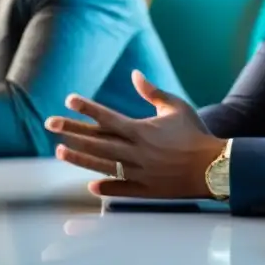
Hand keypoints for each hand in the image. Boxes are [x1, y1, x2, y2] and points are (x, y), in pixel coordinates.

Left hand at [44, 70, 225, 197]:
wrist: (213, 166)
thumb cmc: (195, 133)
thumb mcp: (176, 106)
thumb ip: (152, 92)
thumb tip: (134, 75)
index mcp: (141, 130)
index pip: (107, 116)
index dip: (87, 108)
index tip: (69, 100)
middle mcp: (135, 151)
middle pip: (96, 140)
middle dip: (71, 131)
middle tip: (50, 124)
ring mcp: (138, 172)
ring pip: (101, 164)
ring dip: (79, 158)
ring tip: (60, 151)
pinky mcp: (146, 189)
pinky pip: (121, 189)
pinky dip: (106, 187)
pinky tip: (90, 185)